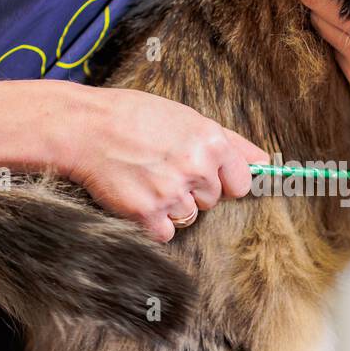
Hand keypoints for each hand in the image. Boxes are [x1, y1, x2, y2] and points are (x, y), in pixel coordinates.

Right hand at [62, 87, 268, 241]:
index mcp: (211, 142)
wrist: (85, 128)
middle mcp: (196, 168)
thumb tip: (265, 162)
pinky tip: (137, 196)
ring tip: (147, 179)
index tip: (201, 172)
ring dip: (171, 206)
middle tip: (162, 167)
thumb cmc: (134, 117)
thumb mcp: (187, 117)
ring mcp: (172, 193)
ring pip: (189, 218)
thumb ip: (231, 142)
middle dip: (192, 190)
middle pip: (212, 201)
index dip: (221, 179)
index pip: (240, 183)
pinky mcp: (147, 214)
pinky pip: (166, 233)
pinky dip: (152, 222)